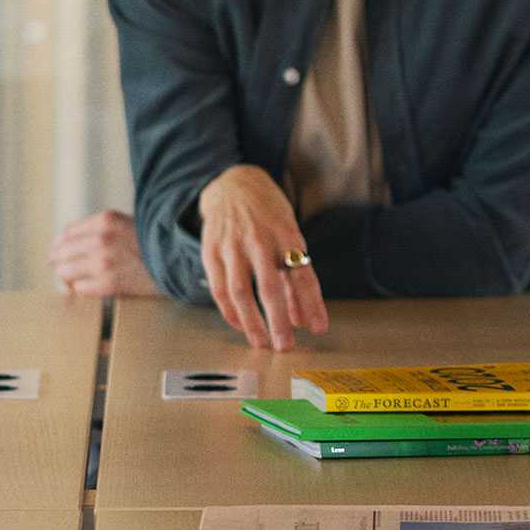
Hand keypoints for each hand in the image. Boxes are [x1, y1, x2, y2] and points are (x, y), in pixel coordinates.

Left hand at [50, 209, 162, 298]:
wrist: (178, 260)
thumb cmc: (154, 243)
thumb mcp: (126, 223)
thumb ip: (100, 228)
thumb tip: (70, 241)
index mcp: (105, 221)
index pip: (67, 233)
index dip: (60, 244)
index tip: (58, 251)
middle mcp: (100, 239)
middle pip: (61, 252)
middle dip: (59, 261)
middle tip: (60, 268)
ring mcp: (103, 262)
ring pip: (65, 272)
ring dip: (67, 277)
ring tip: (71, 280)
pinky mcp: (109, 284)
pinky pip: (80, 289)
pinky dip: (80, 289)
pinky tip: (86, 287)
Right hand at [195, 165, 327, 349]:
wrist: (233, 184)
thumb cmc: (269, 215)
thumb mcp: (290, 235)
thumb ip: (295, 277)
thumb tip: (304, 319)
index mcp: (286, 234)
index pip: (302, 275)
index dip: (311, 304)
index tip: (318, 329)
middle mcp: (259, 240)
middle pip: (270, 287)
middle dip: (279, 321)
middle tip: (286, 346)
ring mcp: (232, 245)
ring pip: (240, 292)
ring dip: (251, 322)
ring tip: (261, 343)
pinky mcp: (211, 251)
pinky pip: (219, 288)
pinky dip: (230, 312)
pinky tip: (241, 326)